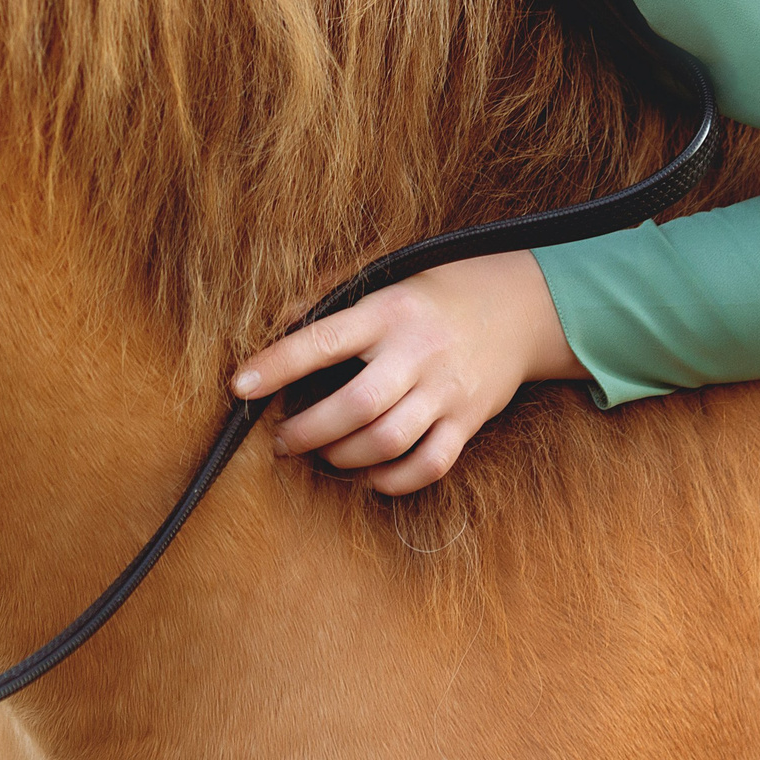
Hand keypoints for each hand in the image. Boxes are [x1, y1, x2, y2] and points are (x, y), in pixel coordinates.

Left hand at [230, 251, 588, 494]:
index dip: (278, 365)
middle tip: (282, 439)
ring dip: (343, 457)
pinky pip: (429, 465)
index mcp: (389, 310)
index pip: (323, 340)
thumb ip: (329, 298)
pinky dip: (392, 481)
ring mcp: (447, 389)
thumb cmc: (432, 294)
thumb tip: (277, 320)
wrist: (518, 307)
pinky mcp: (469, 421)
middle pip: (357, 405)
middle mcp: (418, 351)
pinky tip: (368, 476)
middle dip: (308, 431)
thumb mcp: (384, 278)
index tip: (241, 387)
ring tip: (321, 454)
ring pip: (389, 441)